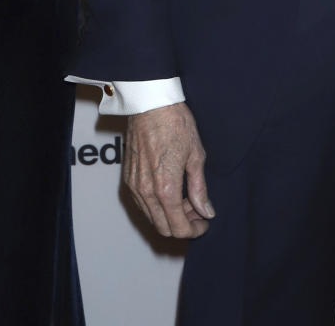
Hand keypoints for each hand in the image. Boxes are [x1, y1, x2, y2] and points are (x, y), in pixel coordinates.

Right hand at [124, 103, 214, 238]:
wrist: (150, 104)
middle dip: (183, 225)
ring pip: (151, 218)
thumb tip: (206, 211)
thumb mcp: (196, 155)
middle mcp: (146, 192)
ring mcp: (134, 186)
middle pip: (163, 229)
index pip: (179, 228)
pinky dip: (156, 206)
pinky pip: (141, 204)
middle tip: (197, 211)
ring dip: (169, 216)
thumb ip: (200, 188)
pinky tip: (169, 190)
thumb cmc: (176, 125)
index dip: (195, 230)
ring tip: (185, 198)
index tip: (205, 222)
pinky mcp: (127, 178)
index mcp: (166, 189)